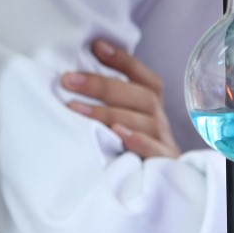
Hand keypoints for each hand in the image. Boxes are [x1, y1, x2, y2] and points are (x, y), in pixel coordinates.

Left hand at [62, 39, 179, 157]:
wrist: (159, 186)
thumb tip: (88, 56)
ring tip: (76, 109)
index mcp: (151, 102)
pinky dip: (138, 141)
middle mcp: (159, 118)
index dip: (122, 59)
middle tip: (69, 80)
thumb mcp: (124, 116)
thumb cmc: (131, 142)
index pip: (143, 76)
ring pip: (144, 122)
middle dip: (102, 86)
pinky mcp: (164, 163)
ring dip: (108, 113)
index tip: (96, 46)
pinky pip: (155, 150)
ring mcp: (163, 140)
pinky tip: (117, 133)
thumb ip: (110, 92)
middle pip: (141, 96)